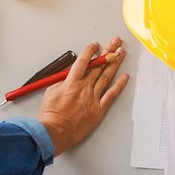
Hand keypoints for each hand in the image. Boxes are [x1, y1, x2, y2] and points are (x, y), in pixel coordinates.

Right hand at [38, 38, 128, 155]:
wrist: (56, 132)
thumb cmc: (51, 114)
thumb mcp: (51, 91)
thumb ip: (62, 80)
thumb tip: (70, 74)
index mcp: (72, 82)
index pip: (84, 61)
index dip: (90, 51)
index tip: (95, 45)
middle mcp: (84, 87)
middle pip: (98, 66)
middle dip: (108, 52)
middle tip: (115, 42)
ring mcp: (93, 98)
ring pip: (106, 77)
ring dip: (114, 63)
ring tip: (121, 53)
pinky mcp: (98, 109)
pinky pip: (111, 95)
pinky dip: (118, 85)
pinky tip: (124, 77)